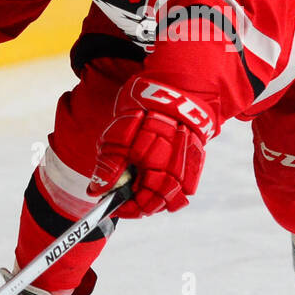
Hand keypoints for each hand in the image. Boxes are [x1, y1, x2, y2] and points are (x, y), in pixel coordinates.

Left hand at [88, 78, 214, 217]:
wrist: (174, 86)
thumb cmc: (142, 108)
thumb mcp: (116, 136)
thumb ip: (109, 167)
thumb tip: (97, 192)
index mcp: (153, 164)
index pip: (141, 202)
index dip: (125, 208)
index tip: (113, 206)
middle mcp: (174, 169)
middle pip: (159, 202)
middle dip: (140, 204)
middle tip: (125, 200)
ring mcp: (188, 164)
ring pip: (176, 197)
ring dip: (158, 199)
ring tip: (142, 191)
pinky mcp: (197, 157)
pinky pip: (188, 184)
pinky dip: (174, 189)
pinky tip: (159, 180)